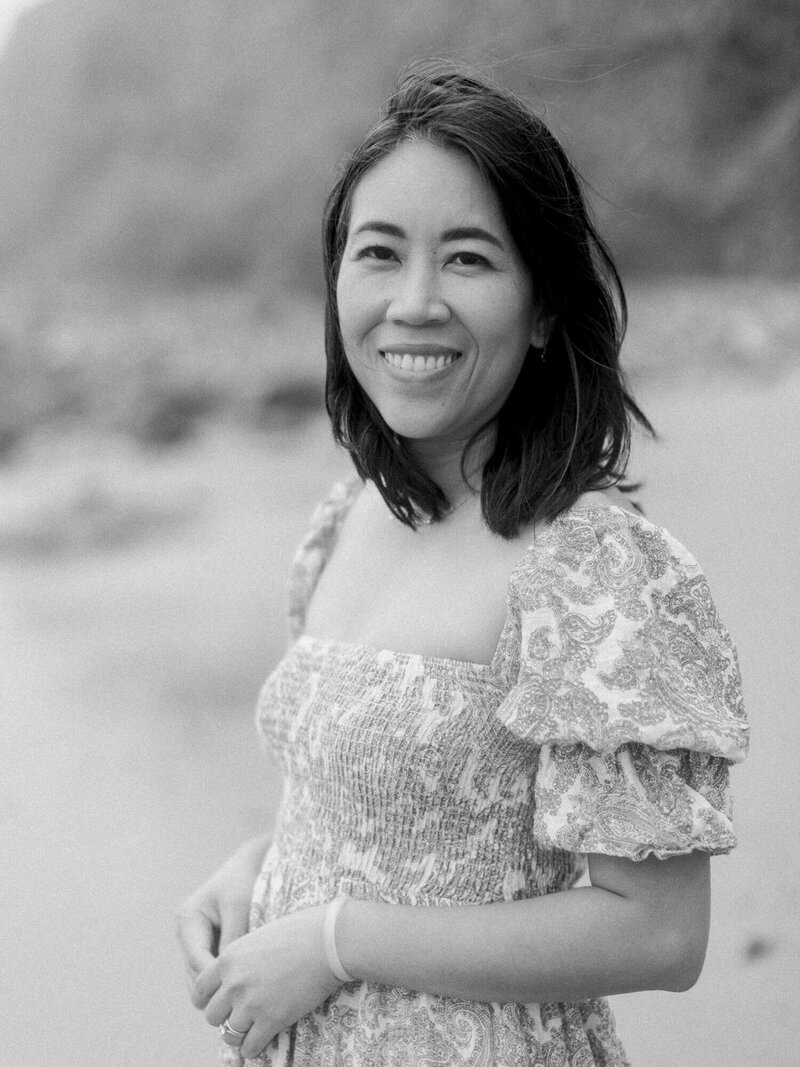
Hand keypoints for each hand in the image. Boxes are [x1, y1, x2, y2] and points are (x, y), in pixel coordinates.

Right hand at [175, 836, 270, 986]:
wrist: (248, 865)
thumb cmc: (244, 882)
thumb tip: (228, 976)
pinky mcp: (205, 945)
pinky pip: (210, 970)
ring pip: (200, 978)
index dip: (213, 980)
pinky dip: (221, 978)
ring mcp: (193, 941)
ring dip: (217, 985)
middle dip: (213, 988)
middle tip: (240, 1001)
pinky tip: (242, 983)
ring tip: (242, 994)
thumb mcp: (239, 907)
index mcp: (188, 920)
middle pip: (193, 975)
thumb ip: (232, 939)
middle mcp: (185, 933)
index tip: (235, 993)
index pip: (196, 961)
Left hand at [192, 905, 342, 1059]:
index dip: (209, 999)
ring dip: (241, 1032)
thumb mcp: (260, 937)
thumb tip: (237, 978)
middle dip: (225, 1017)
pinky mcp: (271, 1019)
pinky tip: (263, 1039)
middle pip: (212, 1015)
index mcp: (229, 958)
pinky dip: (253, 1047)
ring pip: (229, 1033)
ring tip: (254, 1027)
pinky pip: (249, 1047)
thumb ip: (242, 959)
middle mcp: (234, 982)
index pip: (200, 989)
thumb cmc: (301, 931)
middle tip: (241, 1013)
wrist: (328, 940)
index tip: (221, 1002)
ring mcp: (251, 1003)